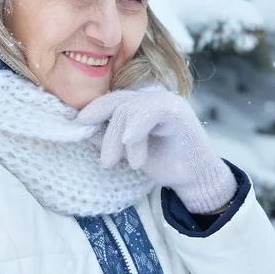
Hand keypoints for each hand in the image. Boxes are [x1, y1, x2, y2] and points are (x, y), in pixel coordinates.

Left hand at [77, 87, 236, 213]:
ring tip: (128, 163)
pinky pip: (148, 112)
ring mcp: (165, 101)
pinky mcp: (176, 110)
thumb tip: (84, 129)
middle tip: (107, 162)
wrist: (195, 176)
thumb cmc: (163, 161)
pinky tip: (130, 142)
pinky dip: (136, 128)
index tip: (80, 124)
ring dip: (121, 140)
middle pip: (117, 104)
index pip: (112, 99)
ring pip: (128, 110)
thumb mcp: (128, 149)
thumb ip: (110, 136)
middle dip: (107, 134)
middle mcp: (152, 97)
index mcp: (140, 104)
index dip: (94, 109)